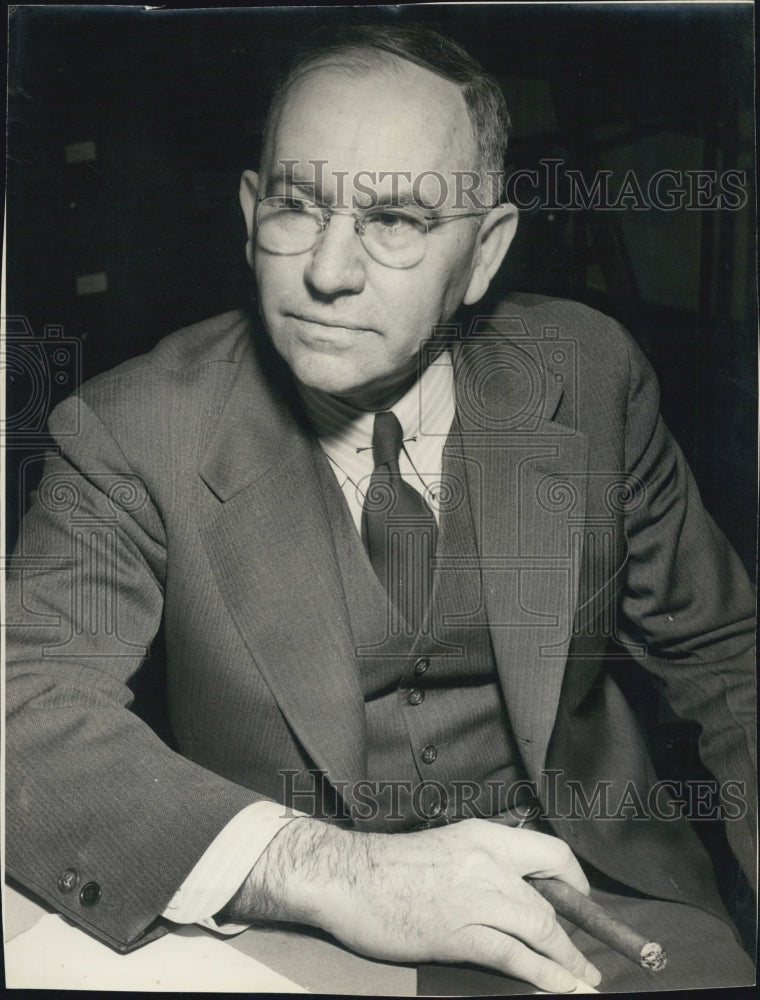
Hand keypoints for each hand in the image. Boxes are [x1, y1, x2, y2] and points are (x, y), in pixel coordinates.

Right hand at [227, 817, 601, 991]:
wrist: (348, 877)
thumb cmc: (390, 865)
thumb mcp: (447, 846)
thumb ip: (482, 862)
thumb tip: (516, 888)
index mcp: (484, 836)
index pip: (551, 851)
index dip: (574, 880)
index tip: (580, 901)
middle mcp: (487, 862)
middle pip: (549, 901)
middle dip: (576, 933)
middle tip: (587, 957)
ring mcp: (475, 898)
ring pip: (540, 929)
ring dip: (569, 960)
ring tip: (585, 981)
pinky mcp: (459, 933)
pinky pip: (514, 956)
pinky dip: (546, 975)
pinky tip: (563, 987)